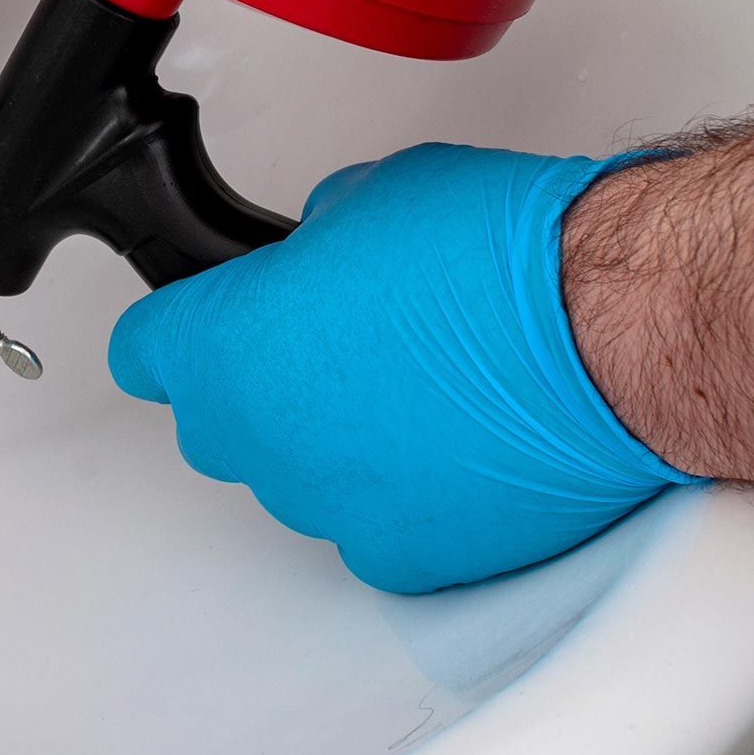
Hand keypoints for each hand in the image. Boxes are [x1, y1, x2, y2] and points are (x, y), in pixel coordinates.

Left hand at [108, 144, 699, 592]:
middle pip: (218, 420)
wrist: (610, 336)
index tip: (193, 326)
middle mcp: (261, 438)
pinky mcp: (404, 558)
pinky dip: (401, 494)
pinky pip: (372, 525)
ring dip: (333, 440)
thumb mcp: (368, 196)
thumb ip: (308, 241)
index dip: (173, 332)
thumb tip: (313, 258)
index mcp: (226, 345)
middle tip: (333, 342)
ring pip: (298, 476)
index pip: (143, 351)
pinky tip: (454, 445)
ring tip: (417, 390)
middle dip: (257, 384)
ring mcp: (328, 506)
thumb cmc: (499, 256)